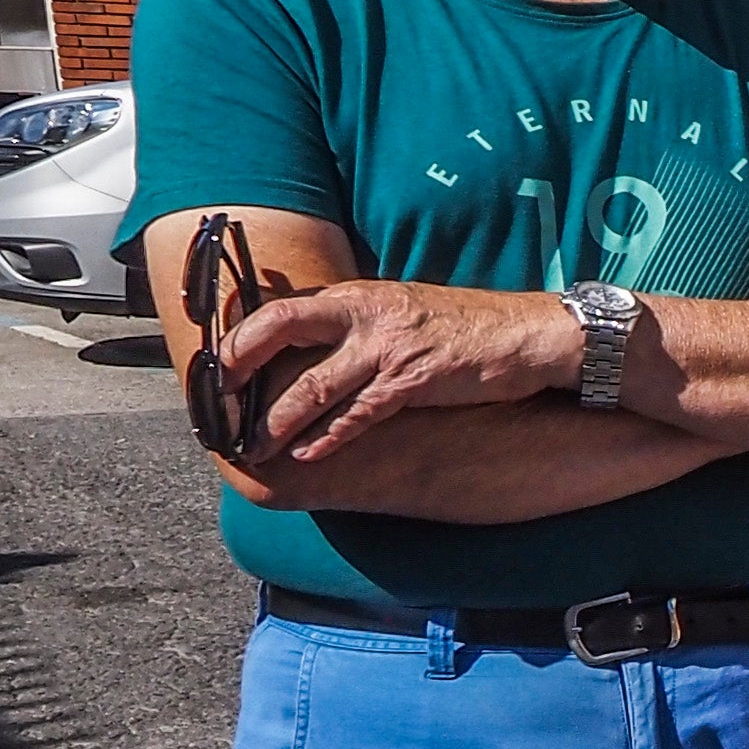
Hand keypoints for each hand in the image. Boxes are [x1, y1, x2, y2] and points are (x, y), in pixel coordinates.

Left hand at [233, 279, 578, 461]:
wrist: (531, 335)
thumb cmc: (471, 330)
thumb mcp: (407, 313)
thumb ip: (362, 326)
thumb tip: (321, 351)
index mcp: (360, 295)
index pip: (282, 307)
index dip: (241, 335)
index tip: (217, 366)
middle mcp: (366, 312)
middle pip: (280, 330)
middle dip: (240, 369)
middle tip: (216, 405)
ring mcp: (388, 346)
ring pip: (312, 385)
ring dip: (276, 421)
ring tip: (253, 447)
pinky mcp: (414, 379)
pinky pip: (359, 413)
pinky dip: (329, 436)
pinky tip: (308, 453)